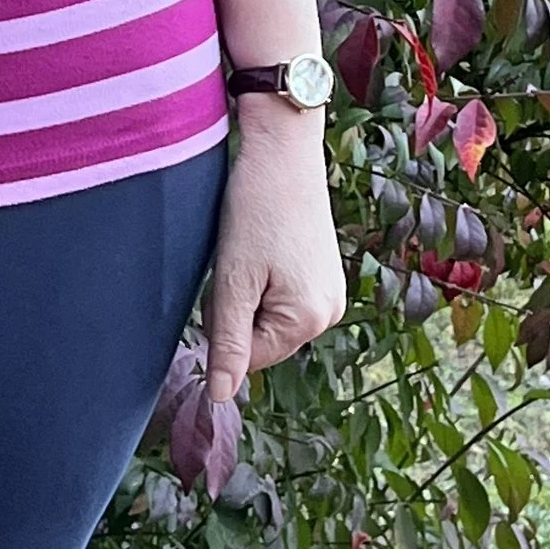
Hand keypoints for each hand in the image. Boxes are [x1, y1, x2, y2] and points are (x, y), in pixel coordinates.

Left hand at [205, 108, 347, 405]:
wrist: (282, 151)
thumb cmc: (254, 209)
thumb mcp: (233, 280)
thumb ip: (227, 342)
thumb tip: (219, 398)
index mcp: (309, 319)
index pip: (246, 358)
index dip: (221, 325)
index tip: (226, 278)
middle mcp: (329, 313)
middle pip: (259, 340)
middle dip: (237, 311)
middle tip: (236, 261)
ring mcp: (330, 293)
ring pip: (267, 318)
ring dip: (247, 295)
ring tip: (248, 251)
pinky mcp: (322, 274)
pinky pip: (281, 298)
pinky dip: (261, 280)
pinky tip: (260, 247)